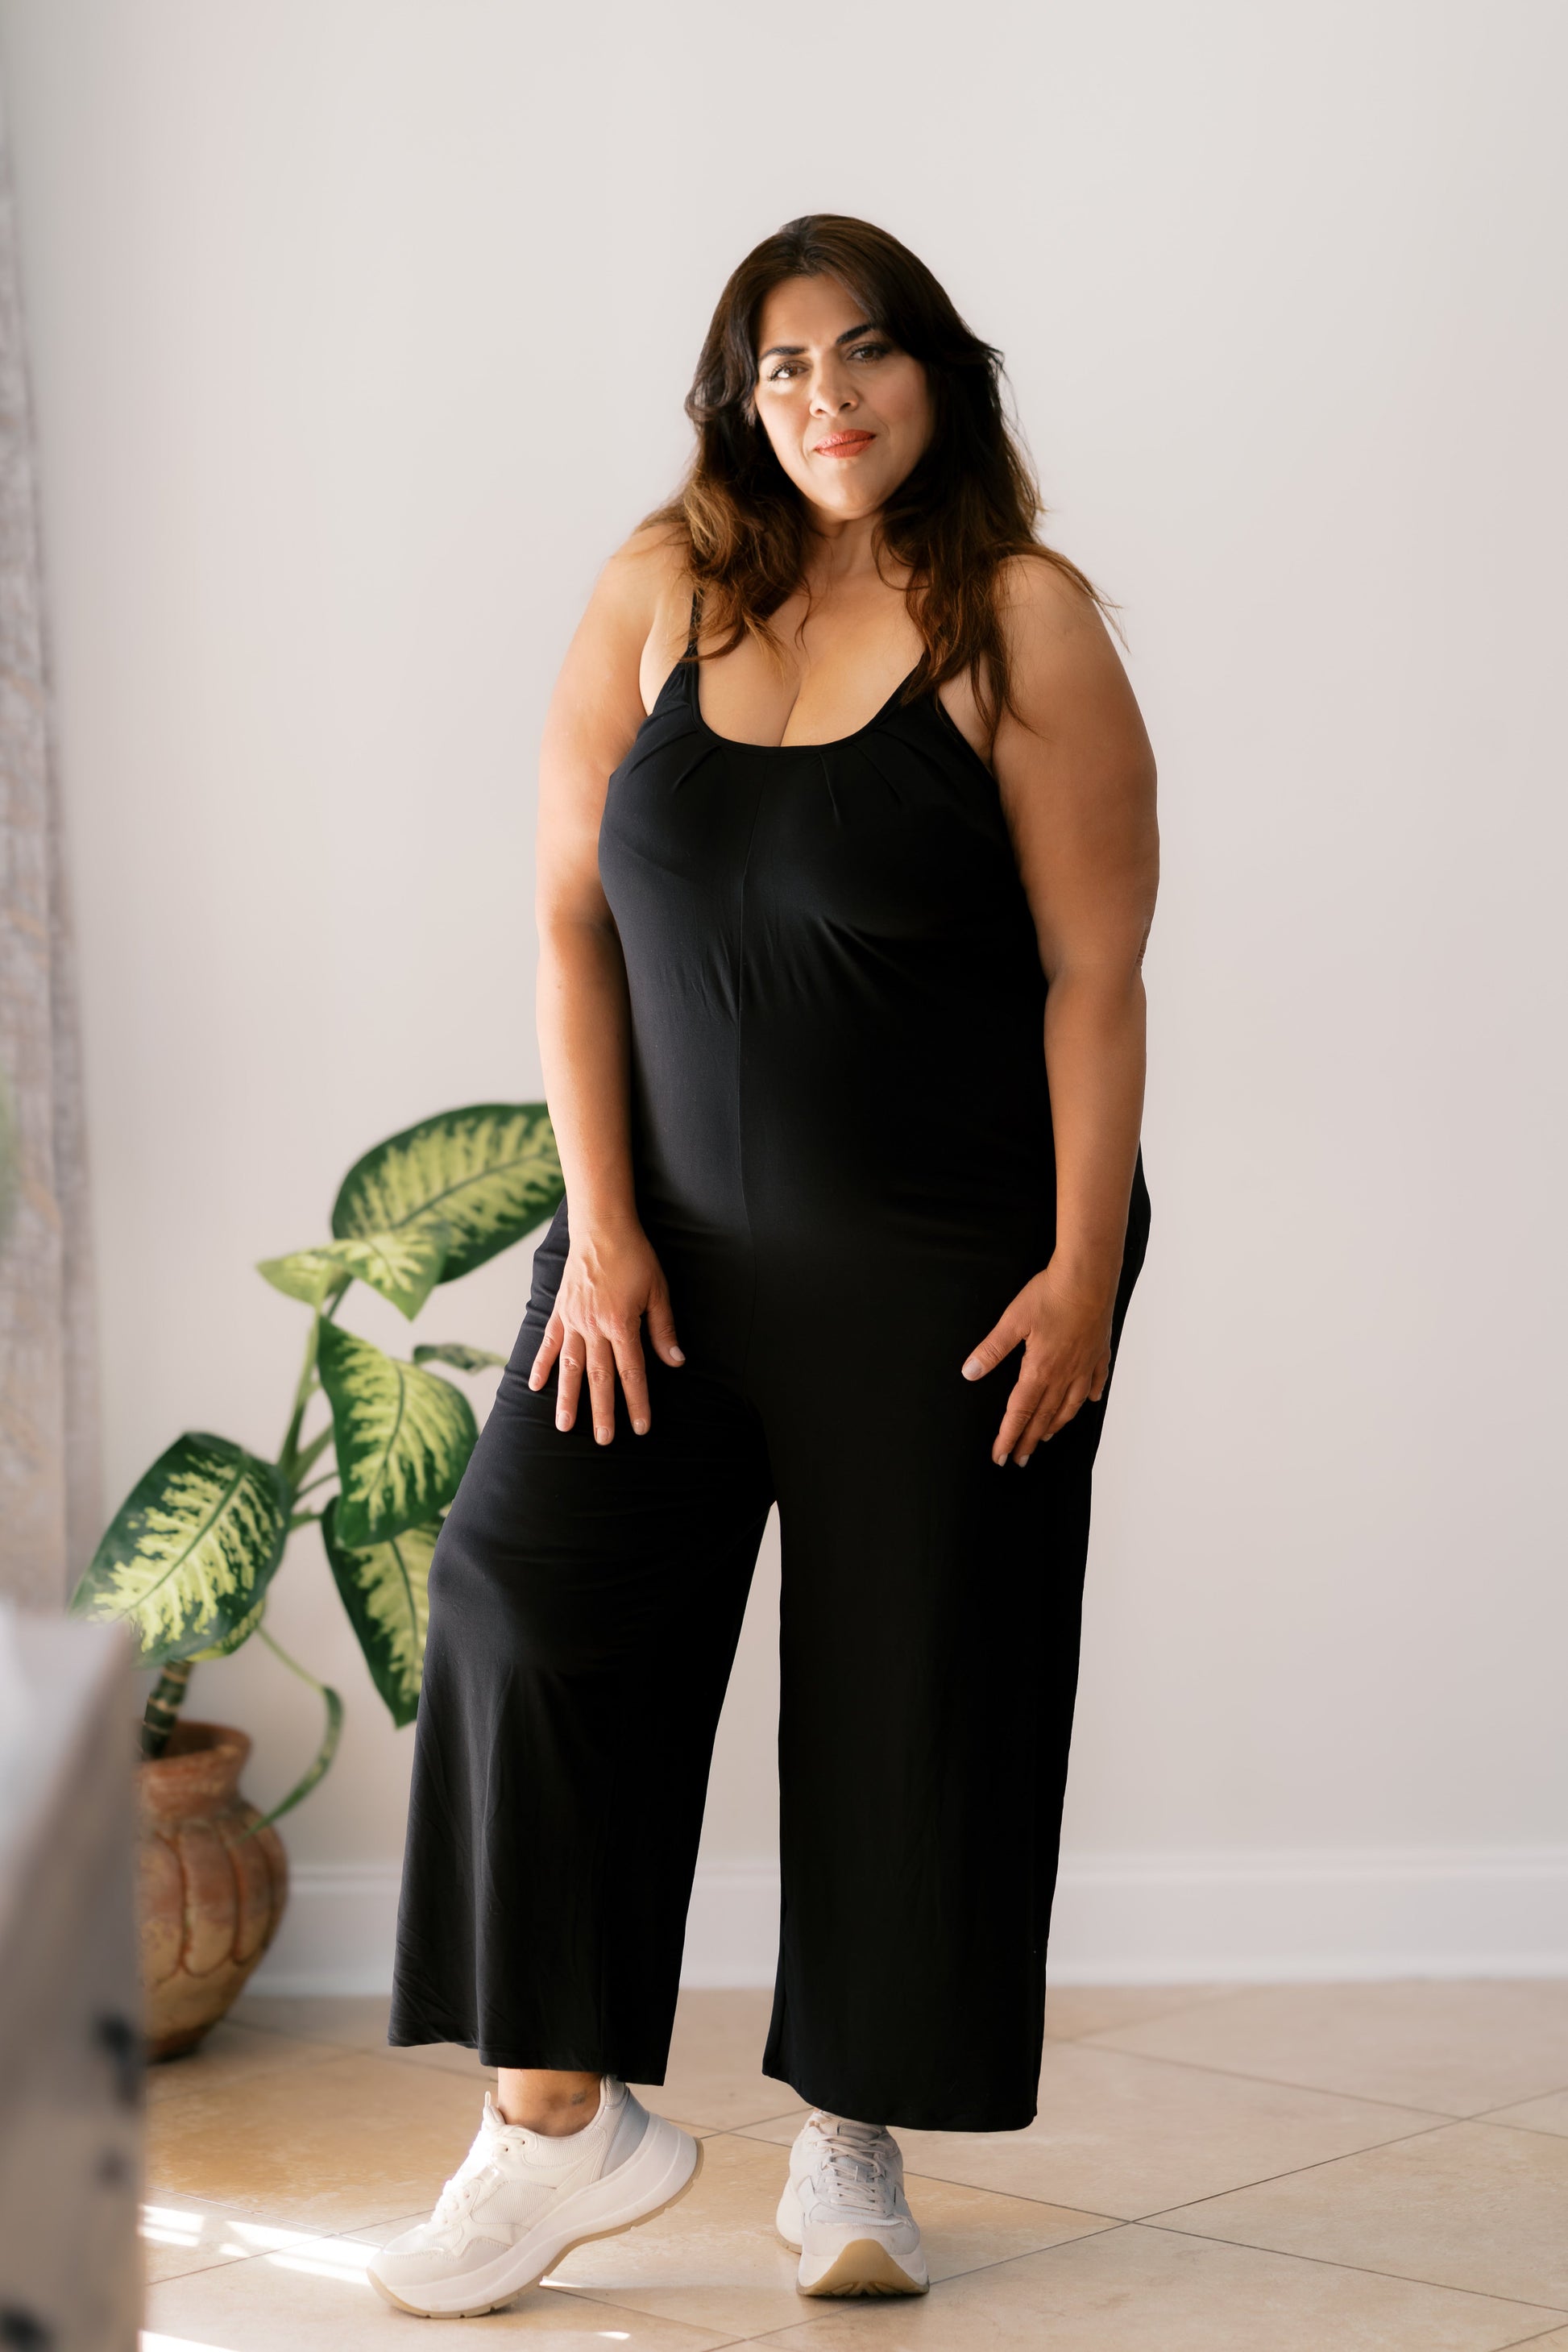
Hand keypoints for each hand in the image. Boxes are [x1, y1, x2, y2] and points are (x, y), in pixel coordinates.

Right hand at [527, 1224, 683, 1443]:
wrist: (602, 1227)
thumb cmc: (635, 1256)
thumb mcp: (658, 1291)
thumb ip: (664, 1329)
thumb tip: (675, 1361)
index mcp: (621, 1323)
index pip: (632, 1372)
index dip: (637, 1401)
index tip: (640, 1427)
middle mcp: (594, 1327)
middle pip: (599, 1377)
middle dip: (602, 1411)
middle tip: (604, 1440)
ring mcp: (573, 1320)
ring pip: (570, 1367)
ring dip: (568, 1399)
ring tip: (564, 1426)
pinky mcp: (560, 1312)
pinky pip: (549, 1343)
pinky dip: (540, 1365)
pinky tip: (534, 1386)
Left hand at [961, 1263, 1113, 1465]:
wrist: (1089, 1277)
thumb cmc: (1050, 1295)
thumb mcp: (1012, 1320)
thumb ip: (991, 1350)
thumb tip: (969, 1373)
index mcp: (1040, 1370)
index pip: (1020, 1412)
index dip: (1008, 1436)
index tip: (1000, 1457)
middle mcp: (1065, 1374)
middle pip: (1044, 1416)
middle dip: (1029, 1440)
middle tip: (1020, 1459)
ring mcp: (1085, 1365)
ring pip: (1070, 1405)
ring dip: (1056, 1424)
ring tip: (1047, 1437)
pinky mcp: (1099, 1352)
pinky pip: (1095, 1381)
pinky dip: (1089, 1396)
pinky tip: (1088, 1401)